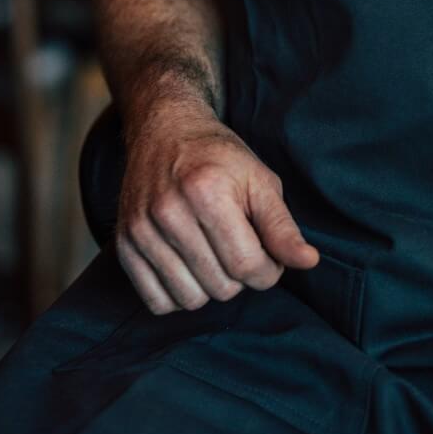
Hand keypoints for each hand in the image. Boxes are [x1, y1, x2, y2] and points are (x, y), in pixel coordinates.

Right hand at [116, 102, 319, 314]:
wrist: (164, 131)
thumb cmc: (218, 157)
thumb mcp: (259, 180)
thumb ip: (282, 226)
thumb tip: (308, 262)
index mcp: (207, 192)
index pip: (248, 265)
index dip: (269, 271)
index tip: (270, 255)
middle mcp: (168, 212)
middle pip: (221, 286)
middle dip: (242, 277)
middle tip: (241, 247)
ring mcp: (140, 230)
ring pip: (190, 300)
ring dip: (211, 287)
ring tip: (215, 255)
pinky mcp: (124, 245)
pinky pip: (157, 302)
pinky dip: (179, 294)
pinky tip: (189, 266)